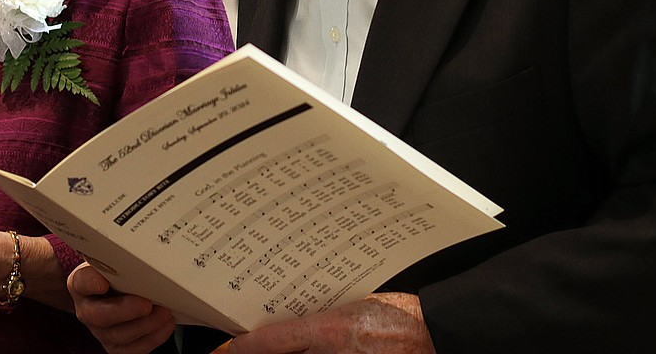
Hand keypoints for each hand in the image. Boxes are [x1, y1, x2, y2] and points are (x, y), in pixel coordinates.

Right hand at [68, 262, 175, 353]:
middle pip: (99, 315)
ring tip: (164, 313)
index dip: (91, 283)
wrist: (114, 290)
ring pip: (118, 336)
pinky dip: (152, 338)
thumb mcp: (113, 260)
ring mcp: (100, 331)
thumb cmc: (114, 272)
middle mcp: (87, 310)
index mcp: (81, 284)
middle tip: (146, 304)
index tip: (103, 282)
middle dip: (125, 310)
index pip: (81, 282)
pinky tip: (165, 325)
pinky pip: (132, 349)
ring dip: (145, 326)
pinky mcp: (115, 345)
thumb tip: (144, 252)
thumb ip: (120, 257)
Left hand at [229, 294, 433, 353]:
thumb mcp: (350, 305)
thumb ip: (319, 318)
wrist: (433, 333)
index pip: (271, 342)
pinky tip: (316, 352)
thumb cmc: (398, 314)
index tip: (222, 352)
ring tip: (280, 348)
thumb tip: (293, 325)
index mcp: (328, 331)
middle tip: (239, 351)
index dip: (240, 349)